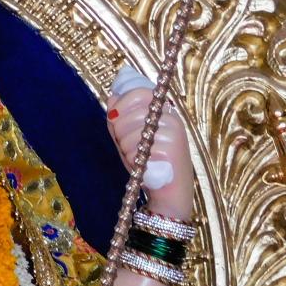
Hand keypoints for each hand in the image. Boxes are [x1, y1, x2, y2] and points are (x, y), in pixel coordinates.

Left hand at [107, 67, 192, 218]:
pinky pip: (136, 150)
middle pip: (128, 114)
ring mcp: (173, 132)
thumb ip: (121, 117)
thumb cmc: (149, 163)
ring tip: (139, 157)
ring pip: (129, 131)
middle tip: (130, 147)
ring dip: (126, 148)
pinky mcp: (172, 148)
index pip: (139, 93)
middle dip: (119, 133)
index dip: (122, 104)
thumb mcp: (130, 138)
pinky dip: (134, 161)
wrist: (169, 193)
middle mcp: (172, 118)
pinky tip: (145, 166)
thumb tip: (112, 98)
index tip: (115, 118)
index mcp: (164, 111)